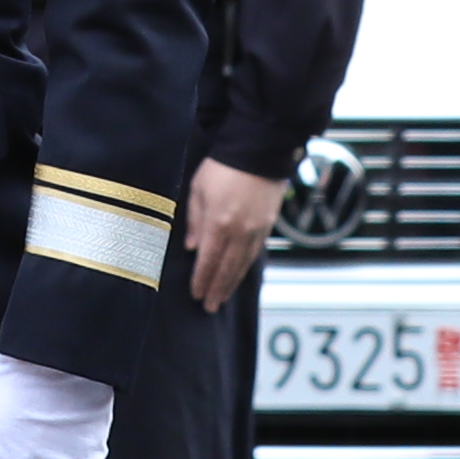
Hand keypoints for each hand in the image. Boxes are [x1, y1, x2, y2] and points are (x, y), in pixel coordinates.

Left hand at [181, 161, 285, 311]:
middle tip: (209, 307)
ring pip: (242, 265)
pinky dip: (245, 268)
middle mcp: (239, 232)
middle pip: (226, 269)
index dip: (201, 281)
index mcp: (218, 224)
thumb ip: (194, 221)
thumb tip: (192, 249)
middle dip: (217, 290)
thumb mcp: (198, 190)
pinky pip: (254, 254)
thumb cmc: (222, 167)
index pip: (207, 261)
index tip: (196, 294)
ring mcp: (256, 230)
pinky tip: (238, 275)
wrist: (259, 152)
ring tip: (222, 298)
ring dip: (231, 284)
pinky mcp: (267, 226)